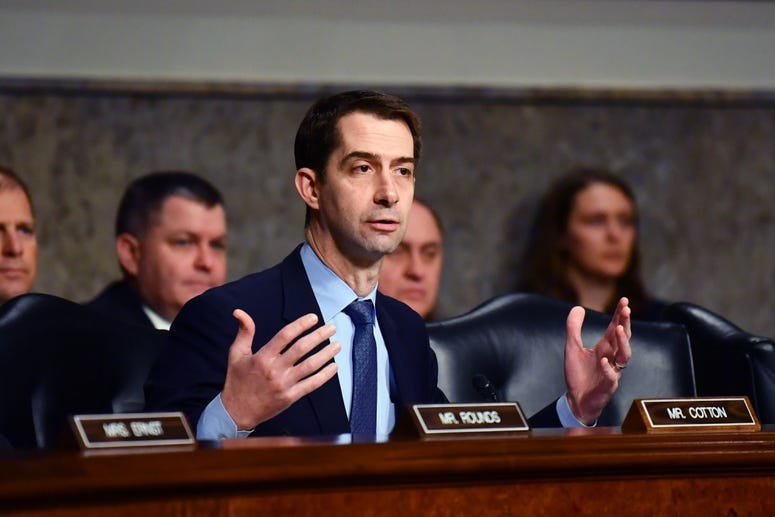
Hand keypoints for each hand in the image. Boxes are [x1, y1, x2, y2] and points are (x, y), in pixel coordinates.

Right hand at [221, 310, 340, 429]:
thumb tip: (240, 312)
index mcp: (262, 357)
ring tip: (337, 344)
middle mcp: (275, 370)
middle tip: (331, 328)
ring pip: (310, 365)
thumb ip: (244, 332)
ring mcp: (284, 384)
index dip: (301, 325)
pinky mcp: (290, 397)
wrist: (236, 412)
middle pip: (302, 348)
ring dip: (326, 354)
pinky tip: (334, 366)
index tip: (313, 318)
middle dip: (319, 336)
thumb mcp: (236, 354)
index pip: (285, 336)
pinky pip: (312, 384)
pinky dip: (325, 375)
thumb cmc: (237, 381)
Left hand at [564, 297, 631, 424]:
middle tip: (626, 309)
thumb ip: (573, 328)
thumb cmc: (578, 373)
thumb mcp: (572, 347)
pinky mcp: (607, 386)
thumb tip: (578, 307)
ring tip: (618, 329)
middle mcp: (612, 357)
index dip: (620, 314)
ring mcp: (612, 371)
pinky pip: (611, 377)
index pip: (615, 327)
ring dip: (622, 343)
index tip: (624, 301)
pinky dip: (607, 368)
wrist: (575, 399)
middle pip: (624, 338)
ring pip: (624, 356)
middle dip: (625, 323)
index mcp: (605, 347)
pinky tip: (602, 360)